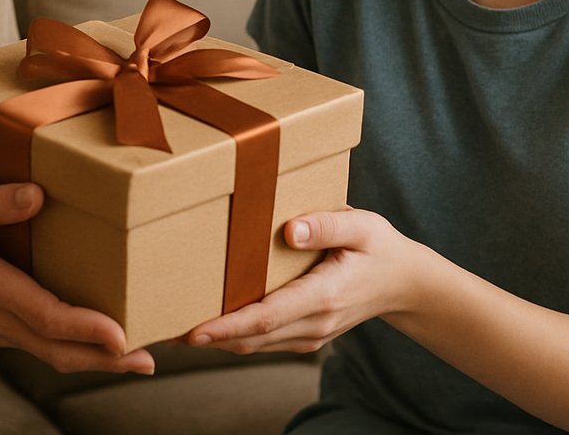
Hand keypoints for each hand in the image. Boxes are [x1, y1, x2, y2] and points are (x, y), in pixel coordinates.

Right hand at [0, 183, 154, 374]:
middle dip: (104, 358)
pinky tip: (98, 344)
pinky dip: (73, 350)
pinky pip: (40, 347)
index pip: (44, 315)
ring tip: (136, 358)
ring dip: (94, 359)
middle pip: (56, 348)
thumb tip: (37, 196)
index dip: (84, 327)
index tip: (120, 333)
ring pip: (51, 353)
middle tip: (147, 360)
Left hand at [186, 208, 416, 354]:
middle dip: (208, 337)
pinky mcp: (306, 335)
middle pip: (252, 338)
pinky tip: (209, 323)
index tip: (193, 331)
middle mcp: (315, 322)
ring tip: (174, 326)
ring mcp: (310, 334)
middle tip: (162, 327)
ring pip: (255, 344)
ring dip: (217, 339)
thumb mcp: (362, 226)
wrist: (406, 283)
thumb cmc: (380, 248)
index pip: (267, 317)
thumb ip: (327, 225)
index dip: (227, 326)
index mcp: (325, 296)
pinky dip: (235, 335)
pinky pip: (264, 340)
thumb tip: (289, 229)